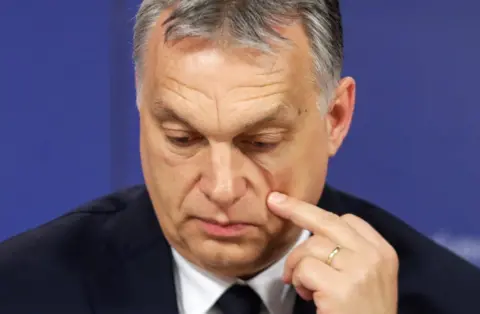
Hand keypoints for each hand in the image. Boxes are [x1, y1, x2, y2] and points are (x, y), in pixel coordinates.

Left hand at [267, 192, 398, 313]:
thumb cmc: (364, 311)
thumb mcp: (367, 277)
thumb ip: (349, 253)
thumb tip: (312, 232)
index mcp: (383, 251)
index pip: (348, 220)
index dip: (319, 214)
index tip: (298, 210)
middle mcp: (373, 256)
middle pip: (328, 221)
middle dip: (297, 209)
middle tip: (274, 202)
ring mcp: (359, 270)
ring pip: (311, 246)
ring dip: (296, 265)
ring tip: (302, 286)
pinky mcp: (341, 288)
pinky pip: (305, 268)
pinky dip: (297, 280)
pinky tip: (307, 296)